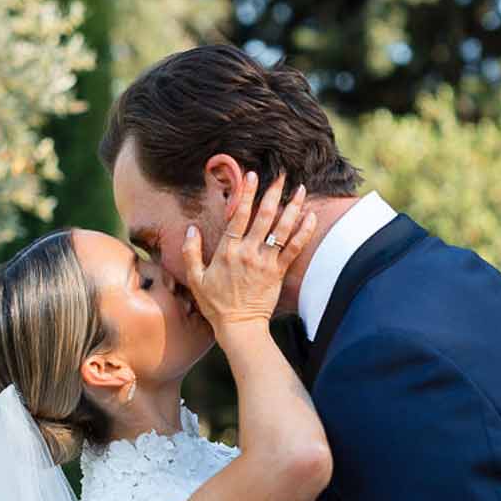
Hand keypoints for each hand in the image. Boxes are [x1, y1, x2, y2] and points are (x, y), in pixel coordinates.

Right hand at [180, 172, 317, 335]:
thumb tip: (190, 229)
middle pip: (264, 216)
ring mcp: (266, 262)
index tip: (253, 175)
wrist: (239, 326)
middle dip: (273, 193)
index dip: (246, 194)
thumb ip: (190, 252)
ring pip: (282, 229)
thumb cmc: (215, 304)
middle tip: (282, 175)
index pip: (238, 216)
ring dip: (292, 207)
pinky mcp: (279, 273)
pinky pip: (295, 249)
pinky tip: (311, 216)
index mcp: (227, 251)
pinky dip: (304, 232)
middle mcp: (248, 253)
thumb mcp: (195, 279)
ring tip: (300, 189)